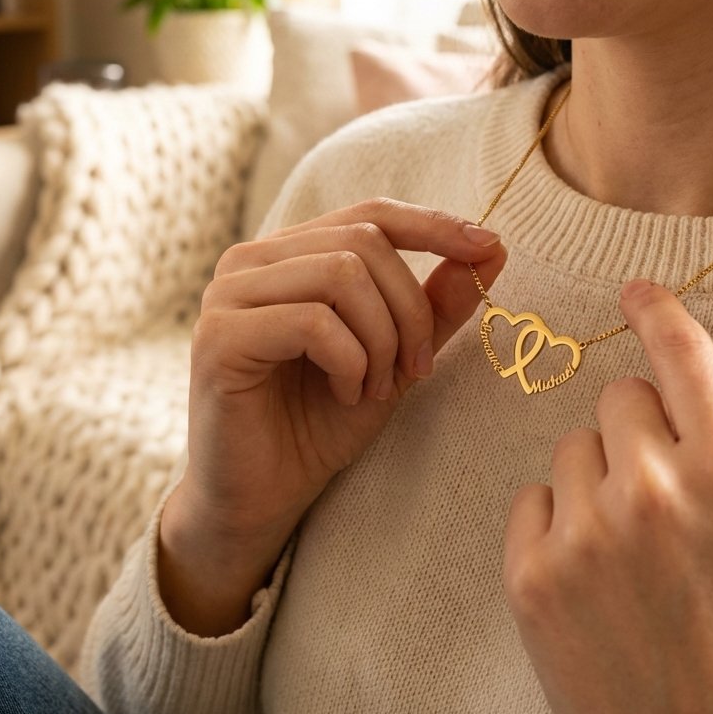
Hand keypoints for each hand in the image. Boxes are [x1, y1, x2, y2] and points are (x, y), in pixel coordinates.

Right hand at [160, 198, 505, 633]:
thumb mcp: (394, 359)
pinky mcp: (219, 336)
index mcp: (290, 255)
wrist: (261, 498)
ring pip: (341, 276)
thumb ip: (435, 305)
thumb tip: (492, 249)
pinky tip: (347, 395)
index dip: (433, 225)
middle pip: (363, 245)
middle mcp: (251, 261)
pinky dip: (350, 362)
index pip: (370, 215)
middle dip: (410, 310)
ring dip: (381, 340)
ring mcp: (228, 294)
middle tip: (415, 370)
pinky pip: (313, 322)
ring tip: (376, 388)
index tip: (488, 248)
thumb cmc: (320, 425)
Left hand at [503, 280, 712, 713]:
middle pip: (618, 398)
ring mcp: (585, 532)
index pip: (680, 353)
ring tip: (633, 548)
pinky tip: (594, 575)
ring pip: (571, 447)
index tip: (635, 292)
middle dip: (641, 429)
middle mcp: (653, 488)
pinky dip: (557, 523)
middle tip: (665, 494)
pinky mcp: (532, 576)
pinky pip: (531, 500)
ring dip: (598, 478)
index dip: (656, 311)